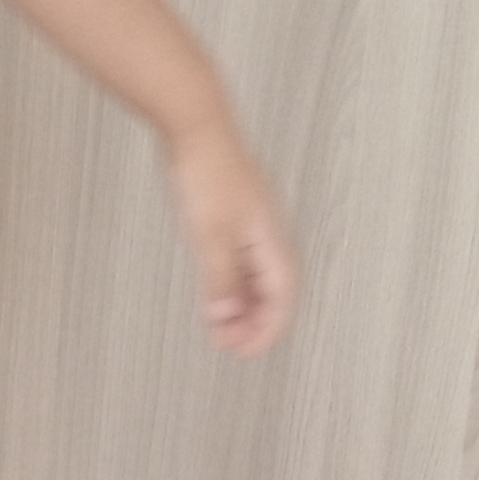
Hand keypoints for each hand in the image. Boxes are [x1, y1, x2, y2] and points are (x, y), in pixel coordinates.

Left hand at [168, 120, 297, 353]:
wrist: (196, 126)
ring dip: (244, 305)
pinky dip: (233, 282)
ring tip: (221, 328)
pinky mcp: (236, 215)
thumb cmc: (206, 172)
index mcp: (271, 238)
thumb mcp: (210, 234)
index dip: (268, 329)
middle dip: (256, 322)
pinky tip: (217, 292)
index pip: (282, 296)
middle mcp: (268, 232)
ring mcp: (253, 223)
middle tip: (229, 346)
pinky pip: (243, 260)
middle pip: (274, 289)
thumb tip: (225, 319)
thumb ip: (219, 279)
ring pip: (258, 276)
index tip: (246, 353)